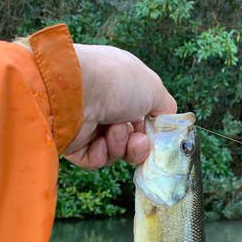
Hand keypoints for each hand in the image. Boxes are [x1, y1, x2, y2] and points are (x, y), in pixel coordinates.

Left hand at [63, 44, 176, 169]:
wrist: (77, 90)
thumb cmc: (117, 82)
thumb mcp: (154, 89)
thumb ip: (166, 109)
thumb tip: (167, 123)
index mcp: (121, 90)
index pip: (141, 120)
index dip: (150, 133)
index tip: (155, 138)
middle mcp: (104, 107)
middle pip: (129, 141)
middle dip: (137, 145)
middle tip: (136, 141)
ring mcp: (88, 126)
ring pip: (114, 152)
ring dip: (119, 146)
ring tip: (114, 131)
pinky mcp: (73, 144)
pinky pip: (95, 160)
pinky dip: (101, 154)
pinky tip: (99, 141)